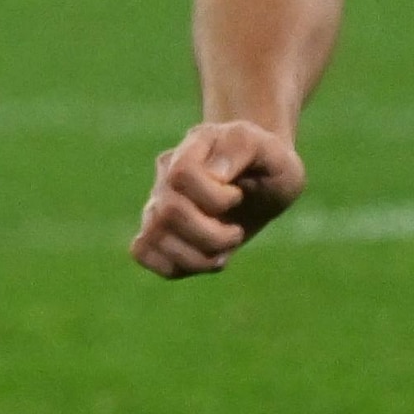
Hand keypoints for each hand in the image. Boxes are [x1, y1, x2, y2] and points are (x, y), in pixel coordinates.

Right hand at [134, 118, 304, 277]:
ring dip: (196, 257)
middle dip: (211, 235)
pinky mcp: (160, 232)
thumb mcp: (271, 148)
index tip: (238, 196)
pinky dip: (175, 265)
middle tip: (236, 232)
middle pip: (167, 213)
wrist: (264, 177)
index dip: (213, 197)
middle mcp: (166, 178)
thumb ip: (241, 147)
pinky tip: (205, 260)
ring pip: (152, 236)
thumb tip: (213, 175)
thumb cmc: (267, 162)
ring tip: (224, 252)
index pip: (181, 175)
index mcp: (190, 150)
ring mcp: (159, 205)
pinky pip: (143, 252)